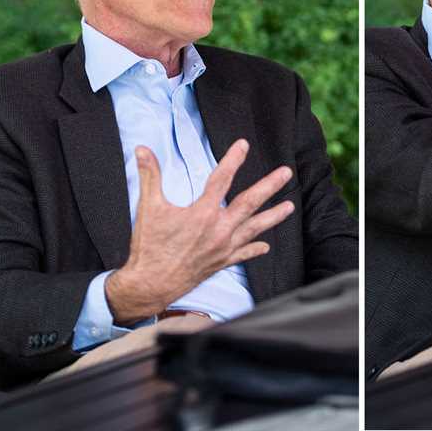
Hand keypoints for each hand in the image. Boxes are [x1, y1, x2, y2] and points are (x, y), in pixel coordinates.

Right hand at [104, 139, 295, 324]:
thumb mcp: (148, 208)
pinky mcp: (221, 262)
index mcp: (202, 213)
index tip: (243, 145)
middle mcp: (218, 230)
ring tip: (289, 206)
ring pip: (254, 228)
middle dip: (269, 186)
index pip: (222, 179)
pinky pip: (243, 254)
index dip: (233, 160)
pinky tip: (265, 246)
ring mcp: (223, 248)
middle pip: (249, 202)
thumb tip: (142, 149)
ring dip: (273, 216)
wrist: (151, 284)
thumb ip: (149, 176)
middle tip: (285, 173)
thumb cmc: (149, 247)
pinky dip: (255, 249)